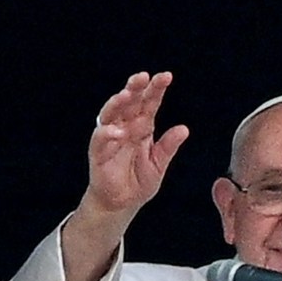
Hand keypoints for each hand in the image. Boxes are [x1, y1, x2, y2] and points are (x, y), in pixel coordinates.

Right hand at [62, 72, 188, 280]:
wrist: (122, 204)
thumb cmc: (139, 182)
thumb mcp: (159, 165)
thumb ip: (168, 147)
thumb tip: (184, 129)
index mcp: (142, 127)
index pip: (149, 104)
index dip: (156, 89)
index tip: (166, 76)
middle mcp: (125, 127)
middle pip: (129, 102)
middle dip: (135, 88)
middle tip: (143, 77)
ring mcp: (110, 138)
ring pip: (111, 114)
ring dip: (117, 103)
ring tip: (126, 95)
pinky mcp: (98, 152)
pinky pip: (100, 139)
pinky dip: (107, 134)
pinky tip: (118, 132)